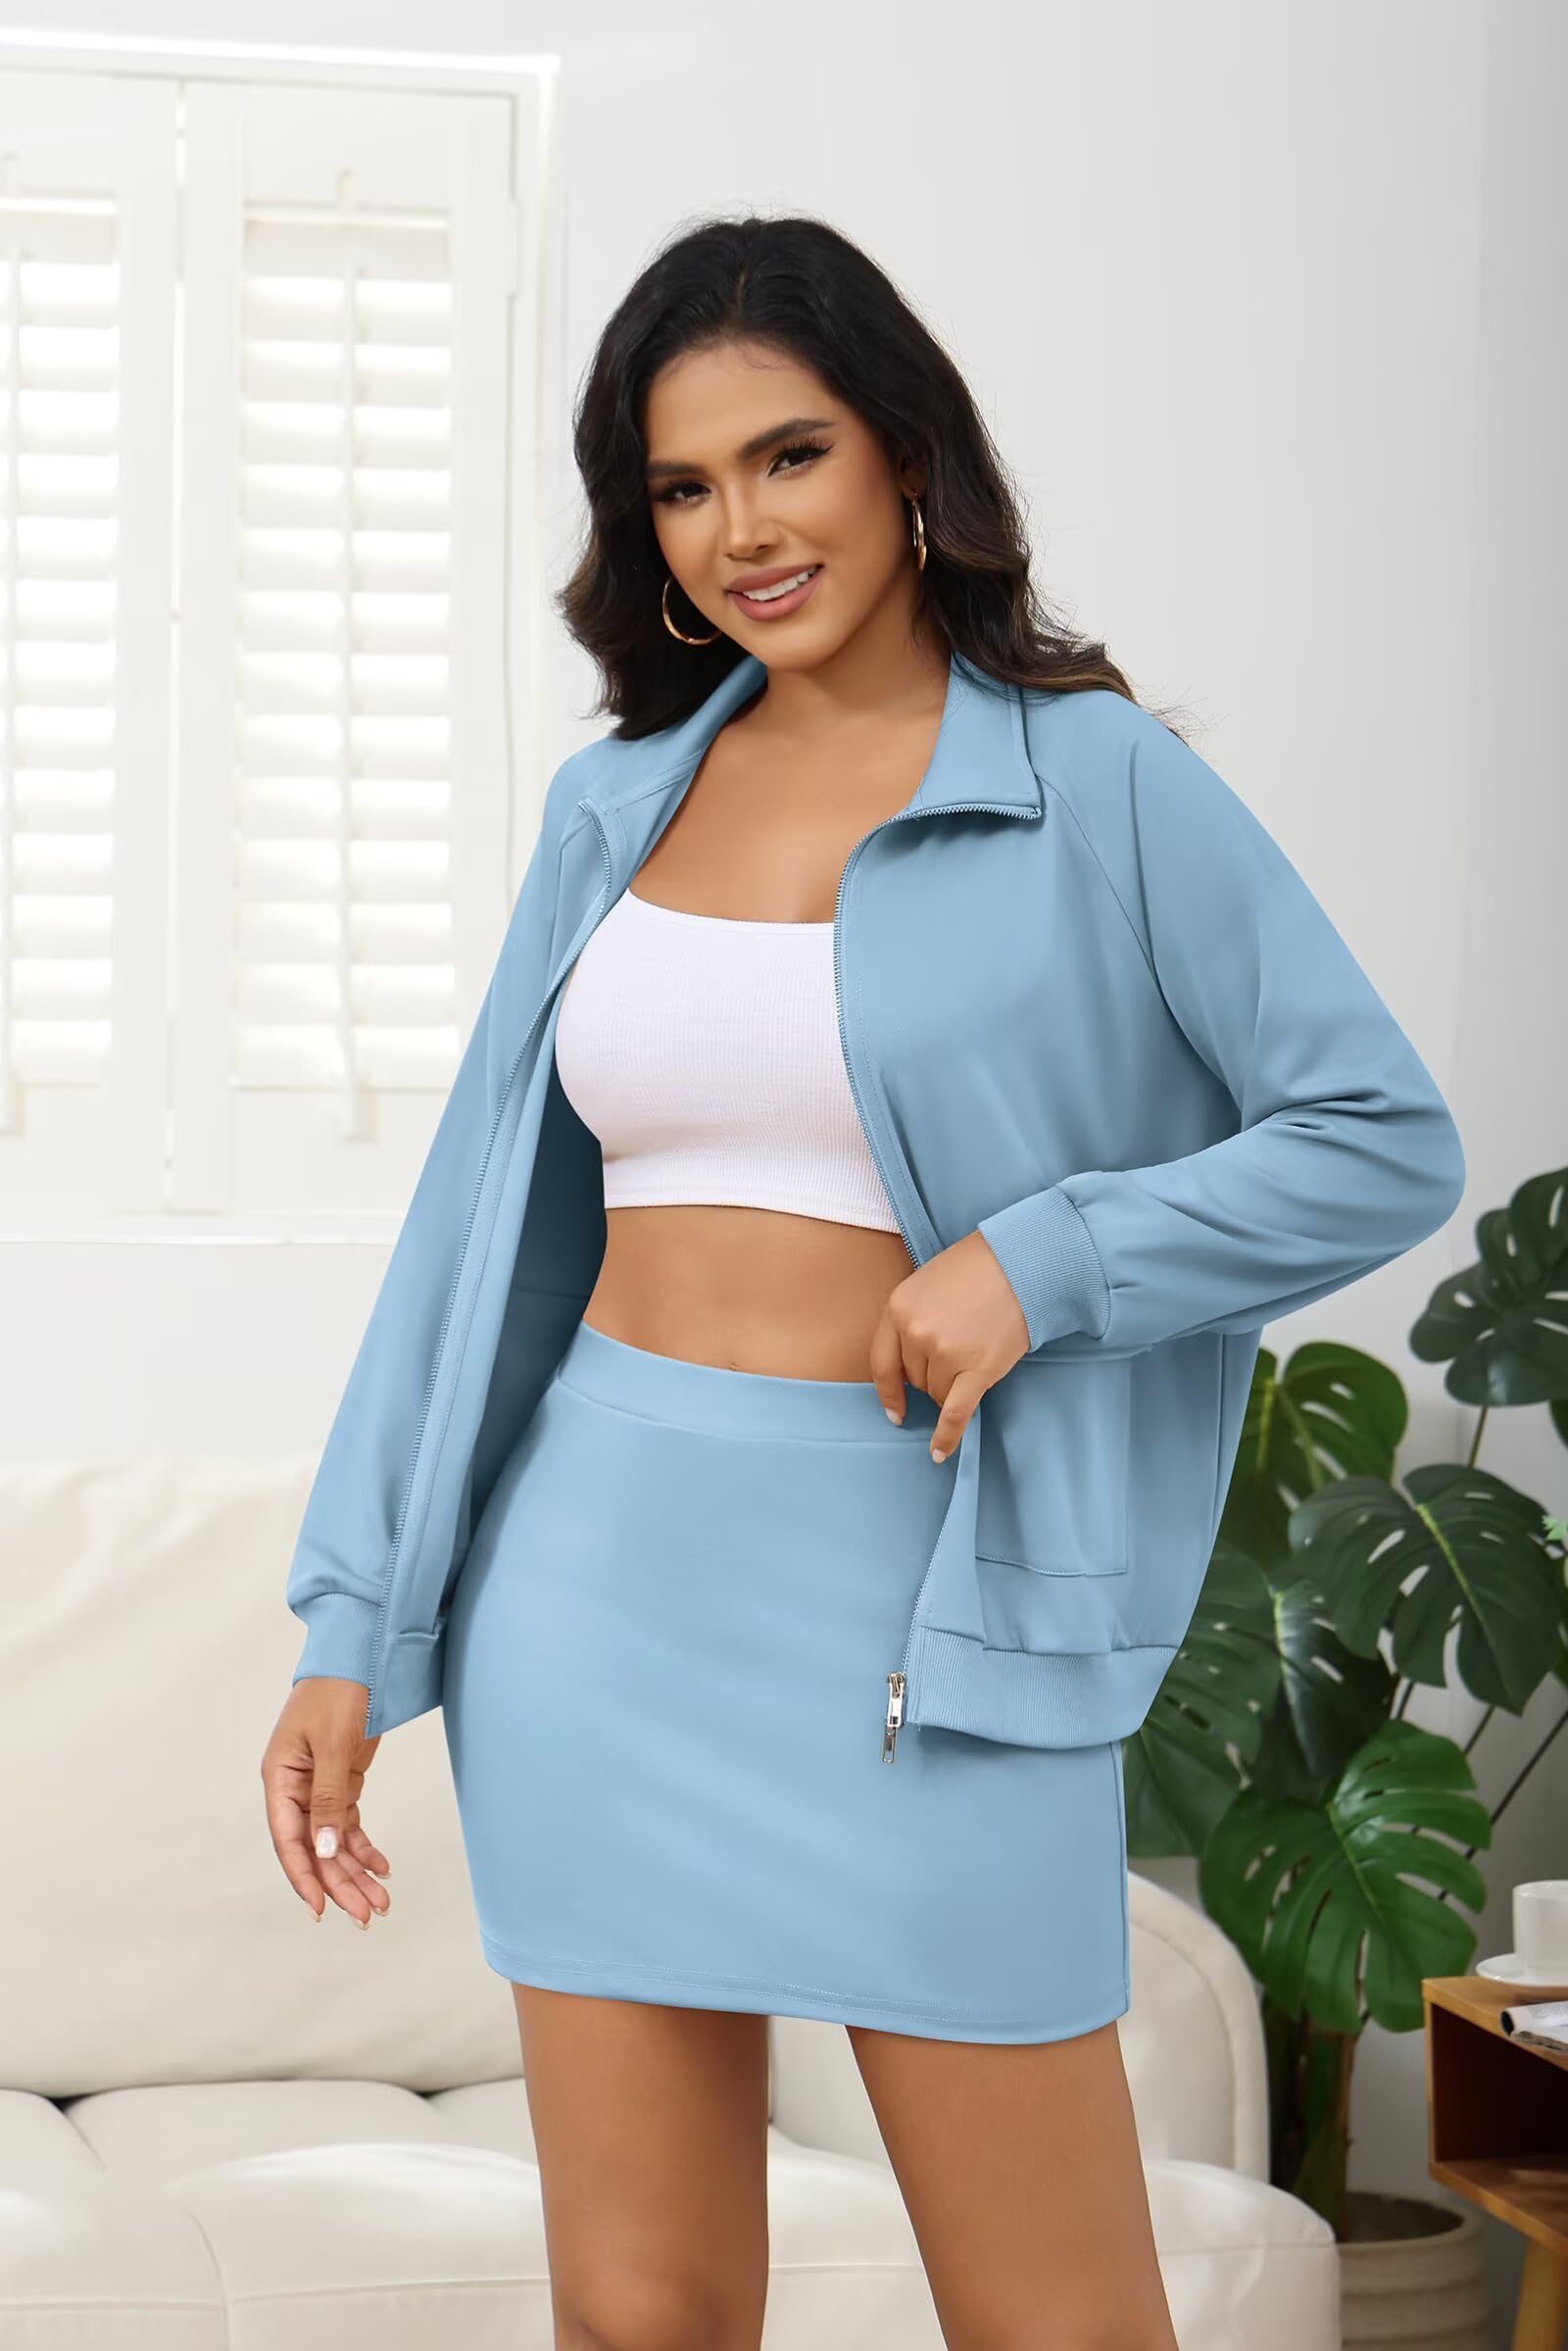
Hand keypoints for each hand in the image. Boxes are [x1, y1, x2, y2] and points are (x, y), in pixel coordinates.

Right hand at [262, 1679, 390, 1928]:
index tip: (320, 1911)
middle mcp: (295, 1788)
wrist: (361, 1654)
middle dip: (340, 1884)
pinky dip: (364, 1847)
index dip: (303, 1878)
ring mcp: (318, 1786)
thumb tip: (322, 1852)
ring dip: (355, 1872)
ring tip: (381, 1902)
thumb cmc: (340, 1691)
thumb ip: (328, 1799)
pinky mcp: (341, 1781)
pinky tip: (383, 1867)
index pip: (288, 1841)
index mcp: (280, 1778)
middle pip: (314, 1849)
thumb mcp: (334, 1745)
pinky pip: (348, 1824)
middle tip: (368, 1915)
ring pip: (333, 1842)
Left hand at [869, 1229, 1031, 1463]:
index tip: (894, 1411)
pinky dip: (947, 1436)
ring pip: (938, 1394)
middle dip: (933, 1376)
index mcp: (898, 1309)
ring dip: (953, 1387)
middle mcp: (916, 1333)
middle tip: (961, 1351)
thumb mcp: (926, 1285)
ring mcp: (945, 1353)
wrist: (1022, 1261)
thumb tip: (912, 1370)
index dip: (889, 1392)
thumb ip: (911, 1322)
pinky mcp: (976, 1370)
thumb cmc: (976, 1269)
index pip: (883, 1364)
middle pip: (916, 1380)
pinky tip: (941, 1453)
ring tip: (977, 1354)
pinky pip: (955, 1413)